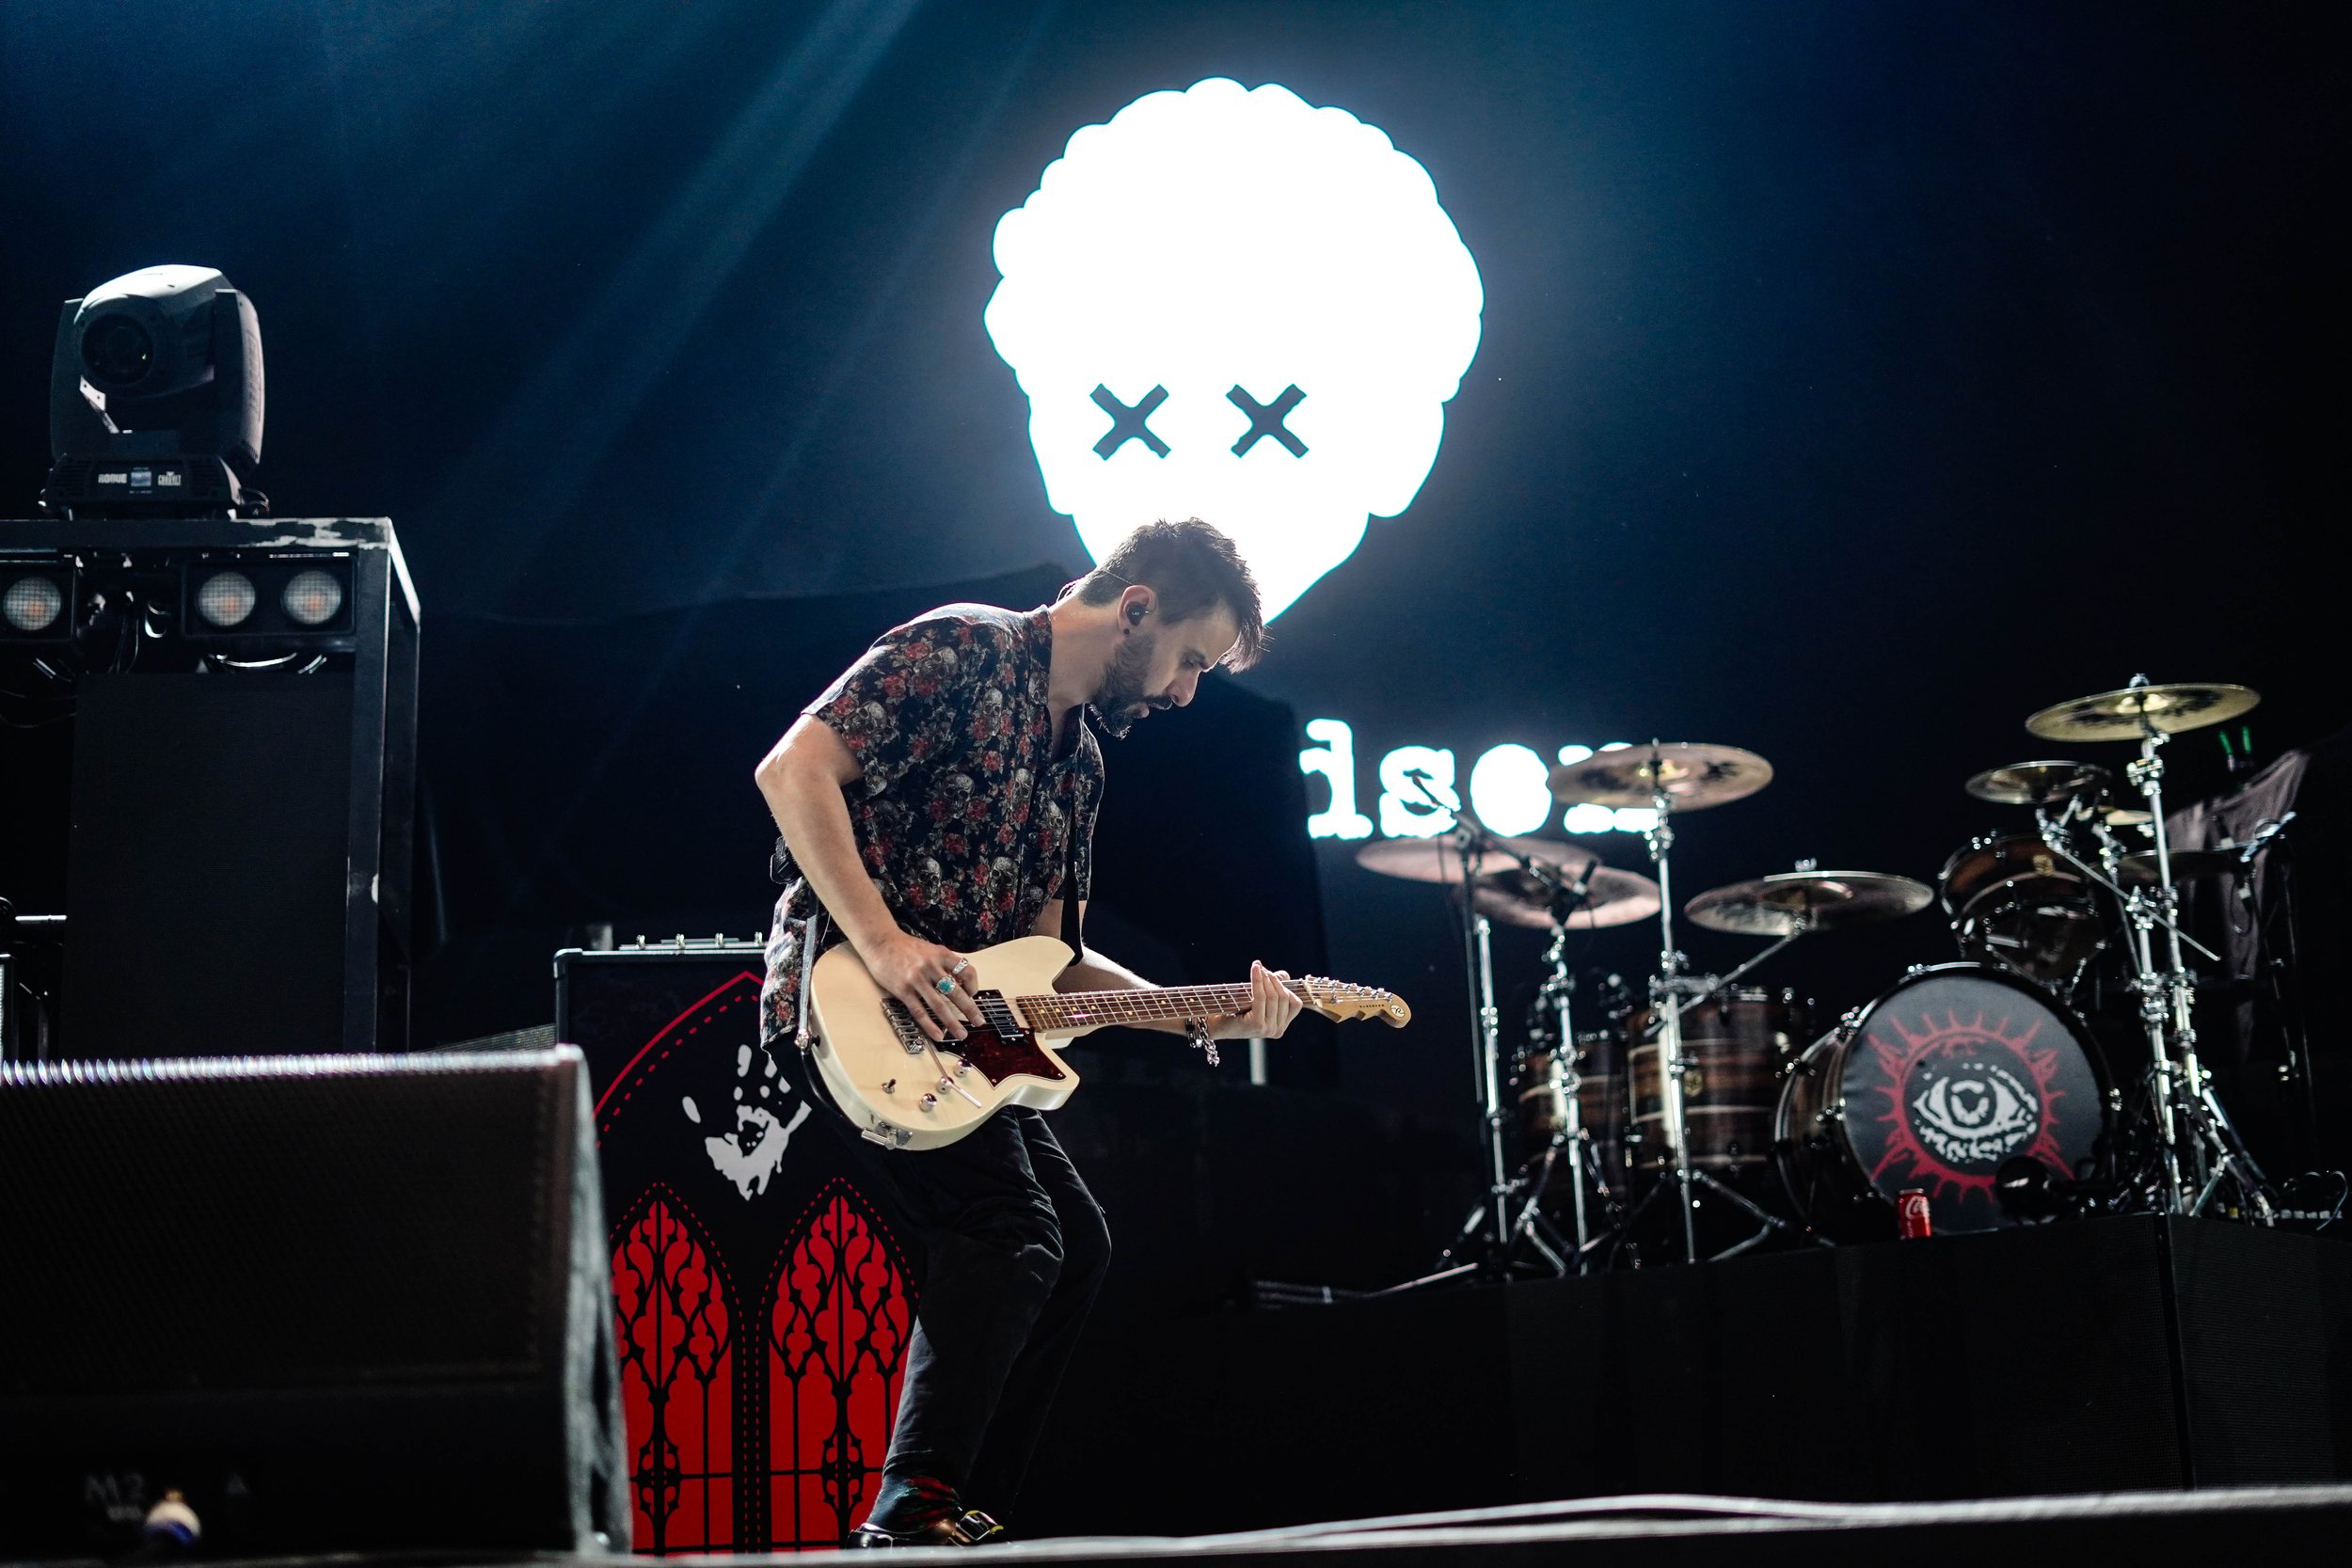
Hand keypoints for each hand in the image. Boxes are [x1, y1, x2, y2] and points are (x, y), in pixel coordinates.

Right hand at [859, 930, 982, 1043]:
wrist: (881, 942)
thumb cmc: (907, 947)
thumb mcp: (931, 950)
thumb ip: (944, 964)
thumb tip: (959, 984)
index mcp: (941, 954)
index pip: (966, 971)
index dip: (973, 985)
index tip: (973, 995)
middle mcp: (931, 967)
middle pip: (956, 991)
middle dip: (970, 1009)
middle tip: (979, 1022)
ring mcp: (917, 979)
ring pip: (939, 1005)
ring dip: (952, 1022)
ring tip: (962, 1034)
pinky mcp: (903, 990)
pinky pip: (920, 1011)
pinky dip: (930, 1025)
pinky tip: (938, 1035)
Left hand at [1205, 961, 1302, 1039]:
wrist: (1214, 1024)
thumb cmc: (1235, 1010)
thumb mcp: (1258, 1000)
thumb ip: (1273, 988)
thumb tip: (1284, 975)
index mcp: (1280, 1027)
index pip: (1296, 1004)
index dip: (1287, 987)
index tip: (1272, 975)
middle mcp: (1277, 1031)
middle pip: (1285, 998)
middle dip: (1274, 980)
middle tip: (1262, 969)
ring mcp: (1268, 1029)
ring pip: (1274, 996)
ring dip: (1266, 978)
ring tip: (1258, 967)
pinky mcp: (1257, 1025)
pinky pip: (1261, 997)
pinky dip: (1258, 980)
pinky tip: (1255, 969)